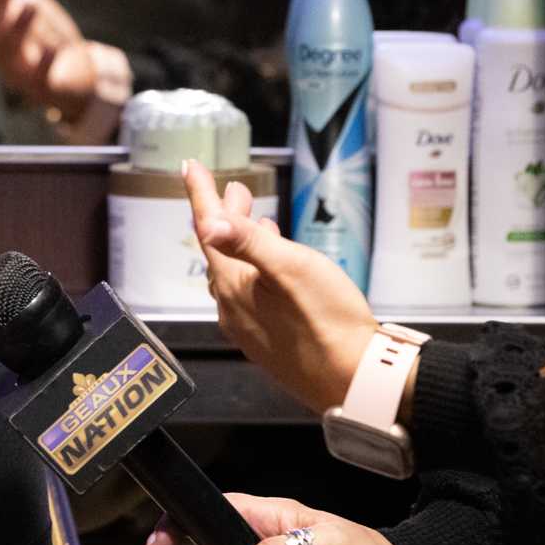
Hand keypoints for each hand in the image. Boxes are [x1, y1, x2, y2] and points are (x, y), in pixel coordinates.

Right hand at [0, 0, 121, 124]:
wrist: (70, 77)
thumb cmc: (39, 38)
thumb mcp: (20, 6)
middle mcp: (0, 49)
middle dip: (0, 1)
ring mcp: (18, 70)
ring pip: (11, 52)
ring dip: (19, 29)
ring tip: (31, 7)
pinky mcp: (41, 85)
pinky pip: (41, 77)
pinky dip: (46, 64)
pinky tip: (55, 50)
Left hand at [184, 159, 379, 414]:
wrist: (355, 380)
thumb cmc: (327, 322)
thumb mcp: (290, 270)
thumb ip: (248, 243)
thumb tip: (206, 222)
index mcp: (233, 285)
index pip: (208, 229)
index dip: (200, 194)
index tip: (189, 165)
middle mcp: (232, 307)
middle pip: (220, 250)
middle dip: (224, 216)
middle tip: (236, 189)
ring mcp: (250, 326)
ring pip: (236, 273)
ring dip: (242, 243)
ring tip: (256, 219)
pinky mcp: (270, 339)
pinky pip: (252, 294)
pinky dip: (256, 269)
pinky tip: (275, 267)